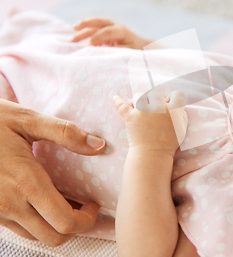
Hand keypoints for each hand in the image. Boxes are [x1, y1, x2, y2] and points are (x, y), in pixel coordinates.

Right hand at [0, 99, 105, 246]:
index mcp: (26, 182)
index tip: (93, 203)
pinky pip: (21, 229)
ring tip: (67, 203)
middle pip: (54, 237)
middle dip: (76, 226)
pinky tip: (46, 203)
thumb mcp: (28, 120)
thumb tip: (98, 145)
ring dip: (57, 226)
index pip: (65, 221)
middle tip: (84, 206)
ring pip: (37, 237)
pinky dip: (40, 223)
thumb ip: (65, 132)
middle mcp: (10, 203)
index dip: (87, 219)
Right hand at [71, 17, 150, 48]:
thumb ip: (118, 50)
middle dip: (86, 23)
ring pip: (93, 25)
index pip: (108, 31)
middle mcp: (114, 26)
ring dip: (81, 31)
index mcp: (121, 31)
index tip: (89, 46)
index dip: (98, 37)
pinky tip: (75, 42)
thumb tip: (105, 52)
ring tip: (70, 40)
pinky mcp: (103, 30)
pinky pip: (92, 30)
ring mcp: (108, 27)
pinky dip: (83, 34)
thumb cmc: (135, 50)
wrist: (139, 45)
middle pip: (98, 21)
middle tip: (74, 28)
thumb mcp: (130, 51)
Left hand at [113, 90, 187, 156]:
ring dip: (139, 100)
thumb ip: (182, 115)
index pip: (175, 95)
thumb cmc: (169, 143)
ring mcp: (143, 111)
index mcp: (174, 109)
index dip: (172, 100)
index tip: (168, 105)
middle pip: (156, 93)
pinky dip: (117, 101)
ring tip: (139, 108)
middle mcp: (159, 107)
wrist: (153, 155)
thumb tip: (177, 106)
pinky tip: (115, 98)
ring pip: (139, 96)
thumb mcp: (182, 129)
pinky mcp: (130, 117)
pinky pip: (121, 105)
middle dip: (155, 100)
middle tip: (153, 110)